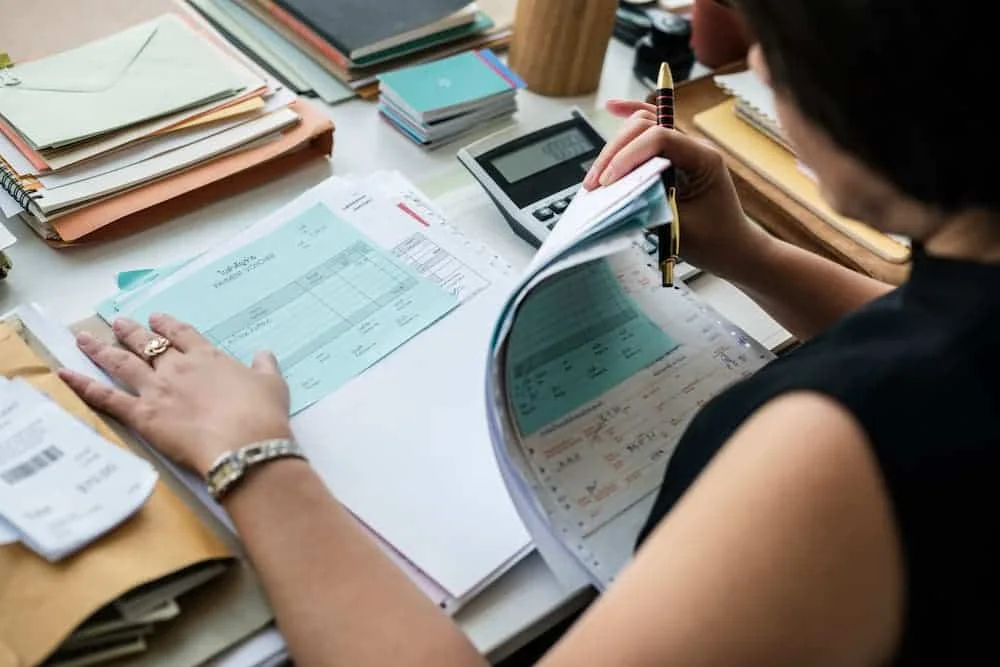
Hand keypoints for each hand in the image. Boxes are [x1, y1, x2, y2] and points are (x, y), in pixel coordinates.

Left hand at [59, 314, 291, 476]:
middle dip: (131, 332)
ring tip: (85, 338)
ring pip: (122, 363)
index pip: (183, 334)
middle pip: (148, 344)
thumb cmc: (262, 414)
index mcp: (209, 358)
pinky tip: (65, 374)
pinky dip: (83, 385)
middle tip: (118, 322)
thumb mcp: (272, 385)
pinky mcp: (142, 414)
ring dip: (101, 349)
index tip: (157, 316)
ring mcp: (157, 389)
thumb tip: (264, 353)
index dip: (168, 324)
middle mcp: (178, 368)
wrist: (245, 443)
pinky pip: (106, 397)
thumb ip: (264, 367)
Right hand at [583, 100, 771, 280]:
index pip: (660, 138)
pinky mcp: (673, 158)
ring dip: (615, 147)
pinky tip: (613, 108)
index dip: (628, 156)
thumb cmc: (714, 241)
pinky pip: (649, 131)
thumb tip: (616, 192)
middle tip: (596, 183)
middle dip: (616, 151)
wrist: (733, 249)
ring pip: (642, 127)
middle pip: (646, 126)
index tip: (608, 182)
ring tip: (595, 177)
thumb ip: (651, 205)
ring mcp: (683, 150)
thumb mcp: (680, 228)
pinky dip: (630, 120)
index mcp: (704, 159)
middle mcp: (694, 147)